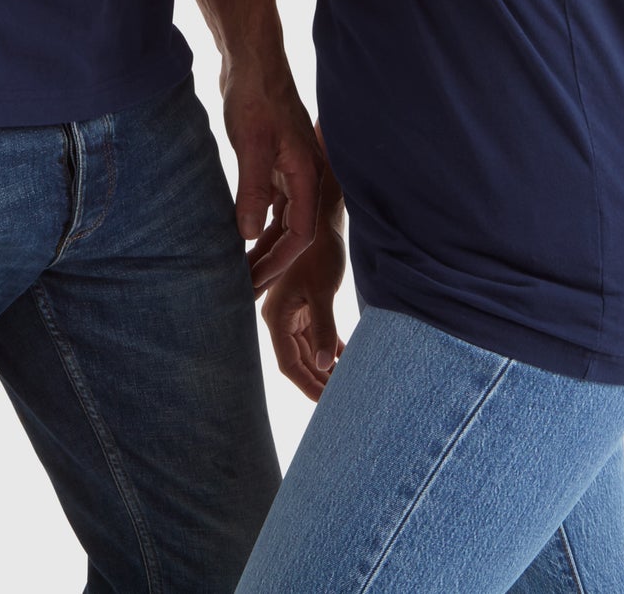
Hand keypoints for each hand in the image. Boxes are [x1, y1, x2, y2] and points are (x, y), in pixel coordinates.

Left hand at [222, 59, 320, 292]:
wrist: (251, 59)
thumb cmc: (254, 96)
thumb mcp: (251, 144)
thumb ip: (252, 190)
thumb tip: (246, 234)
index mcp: (307, 174)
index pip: (300, 233)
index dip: (278, 261)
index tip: (253, 281)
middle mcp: (305, 175)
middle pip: (293, 232)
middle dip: (270, 261)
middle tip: (243, 286)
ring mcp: (291, 169)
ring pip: (282, 220)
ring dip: (263, 245)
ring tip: (240, 270)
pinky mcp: (275, 161)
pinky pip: (271, 203)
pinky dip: (257, 222)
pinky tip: (238, 235)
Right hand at [261, 216, 345, 399]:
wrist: (324, 220)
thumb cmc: (319, 252)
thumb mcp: (321, 292)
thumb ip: (323, 329)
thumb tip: (325, 365)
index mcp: (276, 316)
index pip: (289, 364)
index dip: (308, 386)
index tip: (329, 403)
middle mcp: (280, 317)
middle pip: (299, 361)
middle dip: (319, 381)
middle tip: (342, 400)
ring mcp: (293, 312)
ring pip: (309, 351)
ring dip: (325, 367)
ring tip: (347, 384)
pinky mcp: (307, 306)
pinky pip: (318, 336)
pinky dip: (331, 349)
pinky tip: (346, 361)